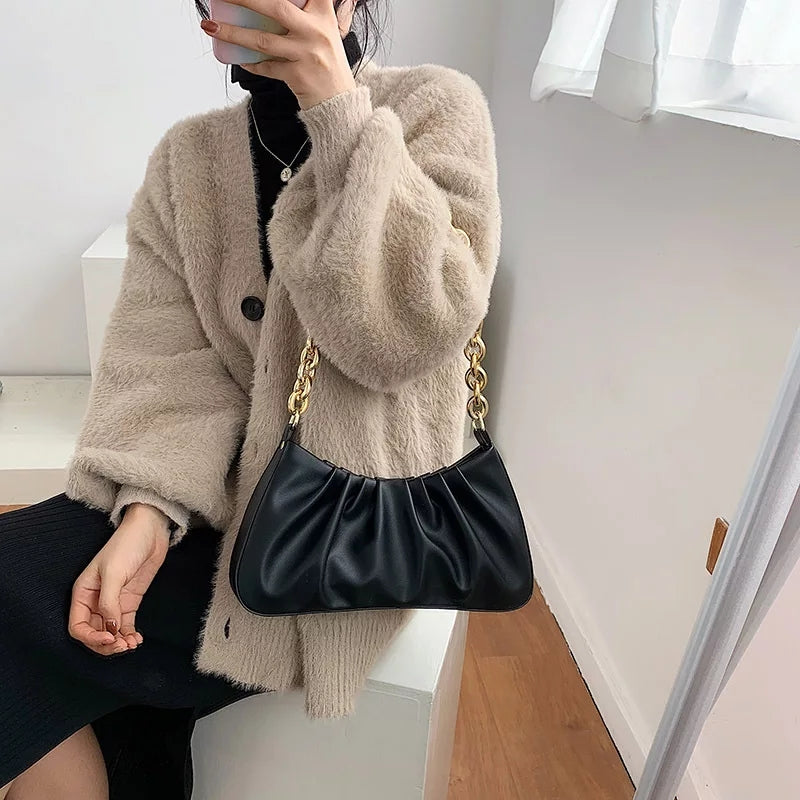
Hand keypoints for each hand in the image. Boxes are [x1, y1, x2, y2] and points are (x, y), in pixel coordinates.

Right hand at [68, 504, 170, 655]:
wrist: (150, 531)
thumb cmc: (127, 545)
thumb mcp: (114, 573)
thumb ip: (109, 602)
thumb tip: (111, 629)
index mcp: (82, 593)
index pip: (78, 626)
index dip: (91, 638)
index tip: (109, 639)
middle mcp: (95, 601)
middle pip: (94, 633)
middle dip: (106, 645)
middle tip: (123, 647)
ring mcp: (113, 602)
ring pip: (110, 632)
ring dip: (119, 644)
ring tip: (132, 645)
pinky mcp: (129, 602)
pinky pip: (125, 625)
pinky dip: (129, 635)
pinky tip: (137, 639)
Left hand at [201, 0, 357, 109]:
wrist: (339, 102)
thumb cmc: (327, 65)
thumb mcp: (325, 32)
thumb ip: (306, 15)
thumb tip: (270, 6)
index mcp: (323, 14)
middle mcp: (316, 31)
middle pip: (275, 7)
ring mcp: (306, 54)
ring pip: (262, 40)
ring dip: (233, 33)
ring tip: (210, 26)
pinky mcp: (298, 76)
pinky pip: (267, 67)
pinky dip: (251, 63)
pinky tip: (239, 57)